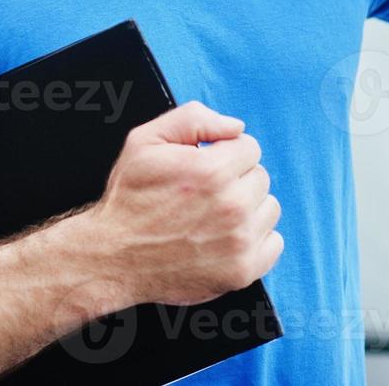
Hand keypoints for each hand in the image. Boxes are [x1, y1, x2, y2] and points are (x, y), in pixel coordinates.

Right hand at [83, 100, 282, 308]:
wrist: (114, 256)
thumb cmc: (130, 197)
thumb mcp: (145, 141)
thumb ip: (192, 119)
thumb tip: (235, 127)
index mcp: (211, 170)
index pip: (249, 147)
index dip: (225, 151)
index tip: (206, 164)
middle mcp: (231, 206)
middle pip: (260, 177)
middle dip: (236, 178)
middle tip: (205, 192)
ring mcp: (240, 241)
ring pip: (269, 208)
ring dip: (248, 207)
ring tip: (214, 214)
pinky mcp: (243, 270)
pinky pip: (274, 243)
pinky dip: (255, 238)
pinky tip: (226, 236)